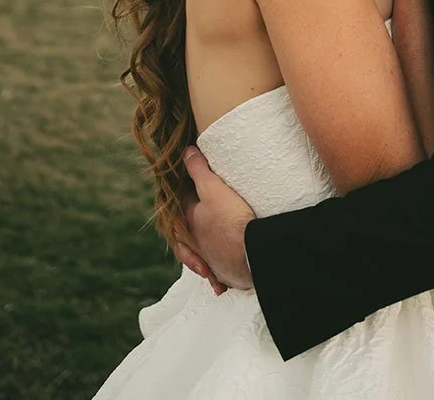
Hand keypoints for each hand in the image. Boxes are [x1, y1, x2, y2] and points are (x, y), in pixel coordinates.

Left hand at [173, 146, 255, 291]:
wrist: (252, 254)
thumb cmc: (231, 219)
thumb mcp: (214, 188)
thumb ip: (199, 170)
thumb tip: (187, 153)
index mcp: (189, 221)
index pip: (181, 203)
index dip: (185, 191)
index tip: (194, 185)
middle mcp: (195, 242)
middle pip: (187, 233)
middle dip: (188, 230)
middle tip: (195, 222)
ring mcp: (210, 259)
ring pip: (201, 255)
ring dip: (201, 258)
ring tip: (205, 261)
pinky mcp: (226, 272)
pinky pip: (218, 272)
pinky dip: (217, 275)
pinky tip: (220, 280)